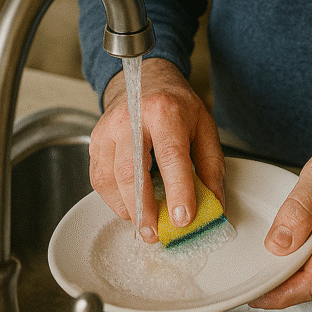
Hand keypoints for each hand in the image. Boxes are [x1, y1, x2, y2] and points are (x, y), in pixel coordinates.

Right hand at [88, 57, 224, 242]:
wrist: (146, 77)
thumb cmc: (176, 103)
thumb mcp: (204, 125)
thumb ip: (211, 165)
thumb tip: (215, 204)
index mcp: (166, 111)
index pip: (171, 155)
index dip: (177, 190)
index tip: (183, 218)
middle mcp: (133, 118)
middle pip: (132, 171)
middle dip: (143, 209)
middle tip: (155, 234)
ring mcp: (110, 129)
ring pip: (110, 179)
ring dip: (127, 209)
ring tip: (145, 224)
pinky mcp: (96, 140)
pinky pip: (98, 179)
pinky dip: (113, 200)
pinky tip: (130, 206)